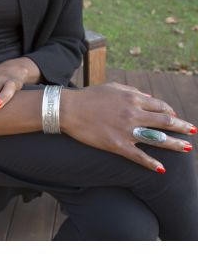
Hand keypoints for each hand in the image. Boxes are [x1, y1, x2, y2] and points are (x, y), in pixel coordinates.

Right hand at [60, 82, 196, 172]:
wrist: (70, 109)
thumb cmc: (90, 96)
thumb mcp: (114, 87)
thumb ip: (134, 92)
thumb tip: (150, 98)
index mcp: (133, 99)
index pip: (160, 106)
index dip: (170, 112)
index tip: (175, 117)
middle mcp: (134, 114)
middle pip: (165, 122)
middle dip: (182, 127)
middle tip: (193, 131)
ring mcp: (126, 131)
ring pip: (157, 139)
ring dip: (175, 144)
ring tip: (187, 148)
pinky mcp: (116, 145)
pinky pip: (138, 156)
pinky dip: (151, 163)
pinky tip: (161, 168)